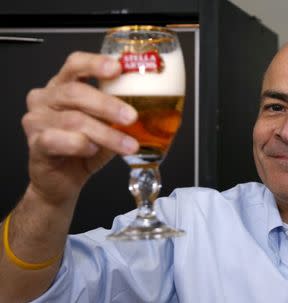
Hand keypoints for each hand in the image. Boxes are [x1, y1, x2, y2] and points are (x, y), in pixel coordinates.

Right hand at [21, 51, 138, 206]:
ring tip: (127, 145)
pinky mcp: (35, 144)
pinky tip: (92, 149)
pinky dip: (79, 144)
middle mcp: (46, 98)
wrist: (64, 179)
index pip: (75, 64)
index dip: (95, 63)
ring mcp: (36, 120)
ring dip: (106, 133)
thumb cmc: (85, 148)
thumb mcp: (106, 126)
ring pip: (73, 120)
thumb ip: (119, 113)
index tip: (118, 68)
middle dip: (108, 105)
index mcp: (63, 86)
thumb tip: (150, 107)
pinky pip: (56, 140)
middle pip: (75, 92)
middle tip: (132, 117)